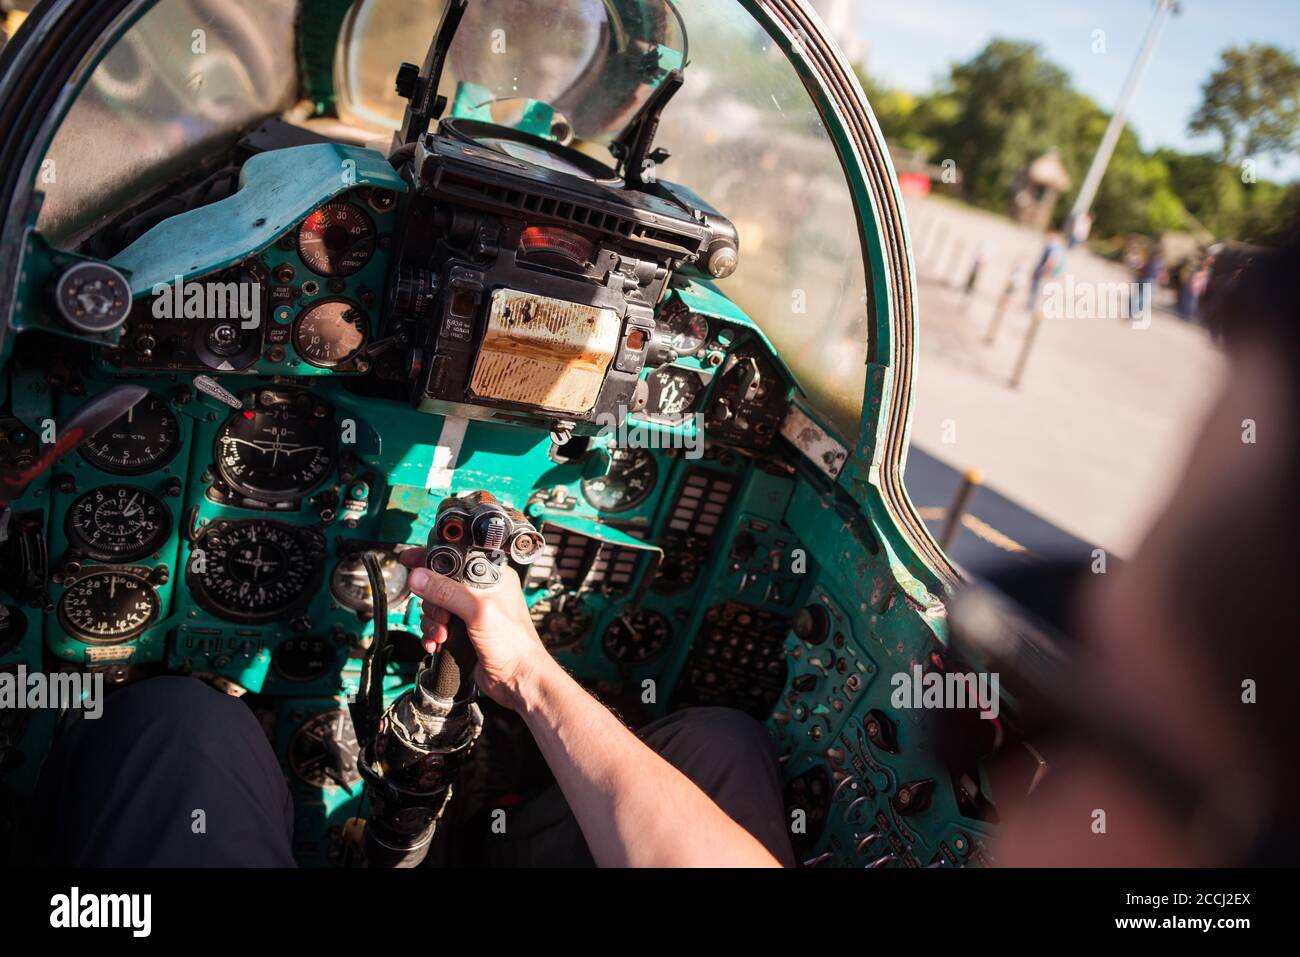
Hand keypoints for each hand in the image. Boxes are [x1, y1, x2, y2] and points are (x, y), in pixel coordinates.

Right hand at [399, 549, 553, 709]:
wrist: (517, 679)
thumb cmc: (513, 644)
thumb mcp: (477, 611)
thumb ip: (446, 592)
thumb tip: (418, 576)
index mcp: (491, 575)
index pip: (455, 556)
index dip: (431, 558)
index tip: (410, 559)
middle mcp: (480, 590)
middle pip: (439, 583)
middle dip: (433, 603)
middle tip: (443, 618)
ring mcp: (470, 611)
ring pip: (435, 606)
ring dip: (432, 622)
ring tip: (442, 636)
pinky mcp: (463, 630)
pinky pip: (437, 624)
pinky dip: (432, 634)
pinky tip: (437, 644)